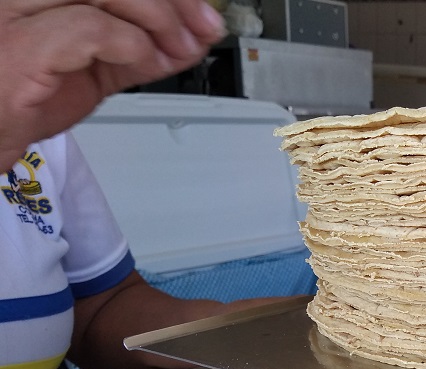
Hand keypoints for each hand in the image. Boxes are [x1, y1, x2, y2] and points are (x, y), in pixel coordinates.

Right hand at [0, 0, 226, 170]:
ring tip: (179, 48)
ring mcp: (15, 13)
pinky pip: (89, 28)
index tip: (202, 12)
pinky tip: (146, 59)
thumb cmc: (23, 99)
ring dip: (159, 18)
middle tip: (204, 28)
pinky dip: (131, 43)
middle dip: (173, 0)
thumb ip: (138, 52)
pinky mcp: (19, 47)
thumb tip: (189, 42)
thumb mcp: (95, 68)